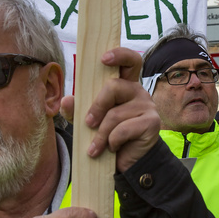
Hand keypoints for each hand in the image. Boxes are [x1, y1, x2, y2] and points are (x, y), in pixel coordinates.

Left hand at [61, 47, 160, 172]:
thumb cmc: (108, 135)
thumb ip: (76, 110)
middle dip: (96, 106)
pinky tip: (112, 148)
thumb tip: (67, 100)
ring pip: (115, 114)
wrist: (126, 163)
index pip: (130, 60)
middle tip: (88, 123)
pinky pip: (123, 129)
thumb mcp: (88, 121)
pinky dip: (111, 141)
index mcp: (125, 84)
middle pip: (114, 86)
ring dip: (100, 134)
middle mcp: (138, 91)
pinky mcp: (152, 123)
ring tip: (95, 148)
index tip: (103, 59)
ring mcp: (148, 106)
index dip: (119, 55)